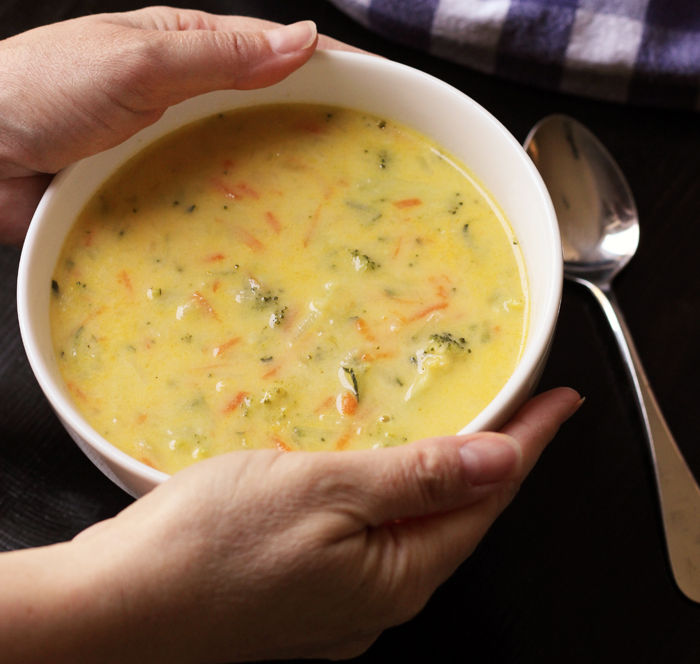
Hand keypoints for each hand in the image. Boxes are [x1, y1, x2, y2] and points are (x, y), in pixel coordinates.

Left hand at [0, 7, 359, 244]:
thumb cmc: (38, 86)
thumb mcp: (137, 59)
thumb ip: (221, 53)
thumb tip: (305, 40)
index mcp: (187, 43)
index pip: (280, 46)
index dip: (338, 64)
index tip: (391, 88)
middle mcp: (183, 91)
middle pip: (270, 104)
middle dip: (322, 123)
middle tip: (377, 157)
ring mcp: (166, 144)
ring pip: (243, 156)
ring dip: (283, 174)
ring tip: (337, 206)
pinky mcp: (146, 190)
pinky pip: (205, 199)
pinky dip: (238, 212)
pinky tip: (265, 235)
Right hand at [16, 387, 578, 663]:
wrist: (114, 608)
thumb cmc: (209, 548)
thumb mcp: (325, 492)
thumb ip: (417, 478)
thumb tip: (503, 460)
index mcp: (397, 578)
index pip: (486, 499)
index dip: (529, 444)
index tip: (561, 401)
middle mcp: (377, 601)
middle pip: (456, 518)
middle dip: (491, 459)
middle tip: (516, 400)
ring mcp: (337, 603)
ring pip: (411, 525)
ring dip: (438, 473)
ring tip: (457, 422)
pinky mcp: (301, 592)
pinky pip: (368, 535)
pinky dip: (387, 492)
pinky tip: (376, 464)